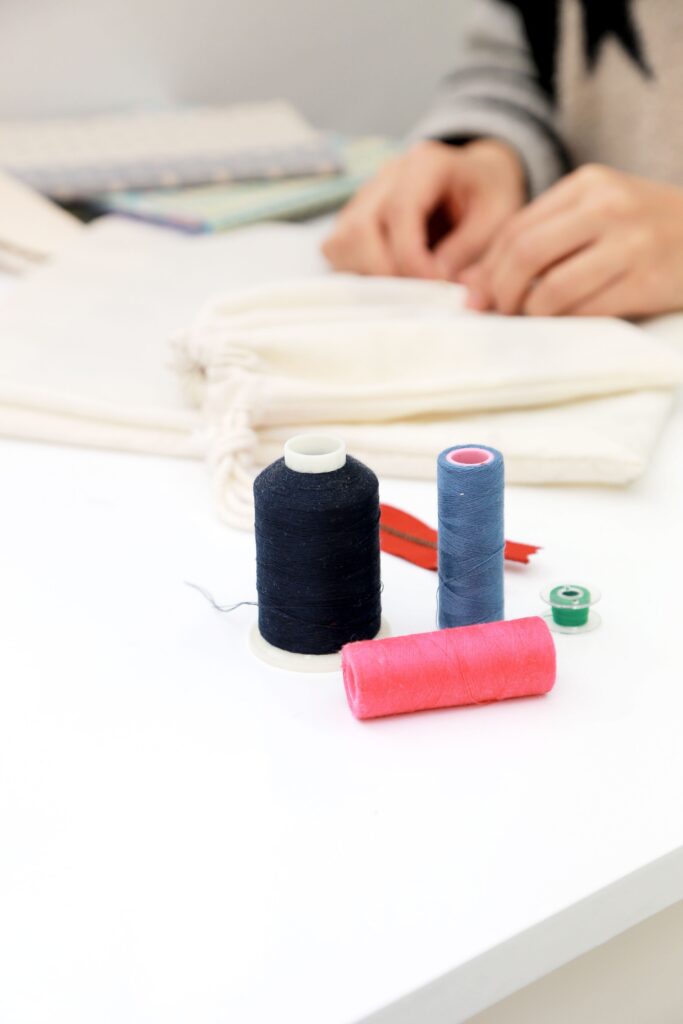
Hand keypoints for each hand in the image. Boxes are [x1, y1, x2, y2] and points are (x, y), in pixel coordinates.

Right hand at [322, 138, 525, 278]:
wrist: (478, 178)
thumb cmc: (488, 195)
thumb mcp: (497, 218)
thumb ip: (468, 249)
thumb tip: (437, 283)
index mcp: (425, 164)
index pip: (400, 211)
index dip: (413, 258)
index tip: (436, 285)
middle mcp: (387, 176)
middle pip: (358, 229)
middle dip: (385, 272)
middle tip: (418, 293)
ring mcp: (365, 197)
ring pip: (340, 241)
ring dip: (367, 274)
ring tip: (405, 288)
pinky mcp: (355, 219)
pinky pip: (339, 250)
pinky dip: (359, 272)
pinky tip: (391, 281)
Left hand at [462, 164, 682, 316]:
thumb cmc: (646, 231)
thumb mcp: (598, 215)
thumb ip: (542, 239)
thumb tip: (472, 282)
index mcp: (588, 185)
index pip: (515, 228)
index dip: (487, 267)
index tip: (476, 295)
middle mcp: (607, 206)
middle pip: (525, 254)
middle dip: (500, 291)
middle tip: (496, 313)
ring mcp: (630, 243)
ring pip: (551, 288)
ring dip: (529, 313)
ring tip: (528, 320)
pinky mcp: (646, 280)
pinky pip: (586, 310)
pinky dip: (563, 323)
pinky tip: (560, 325)